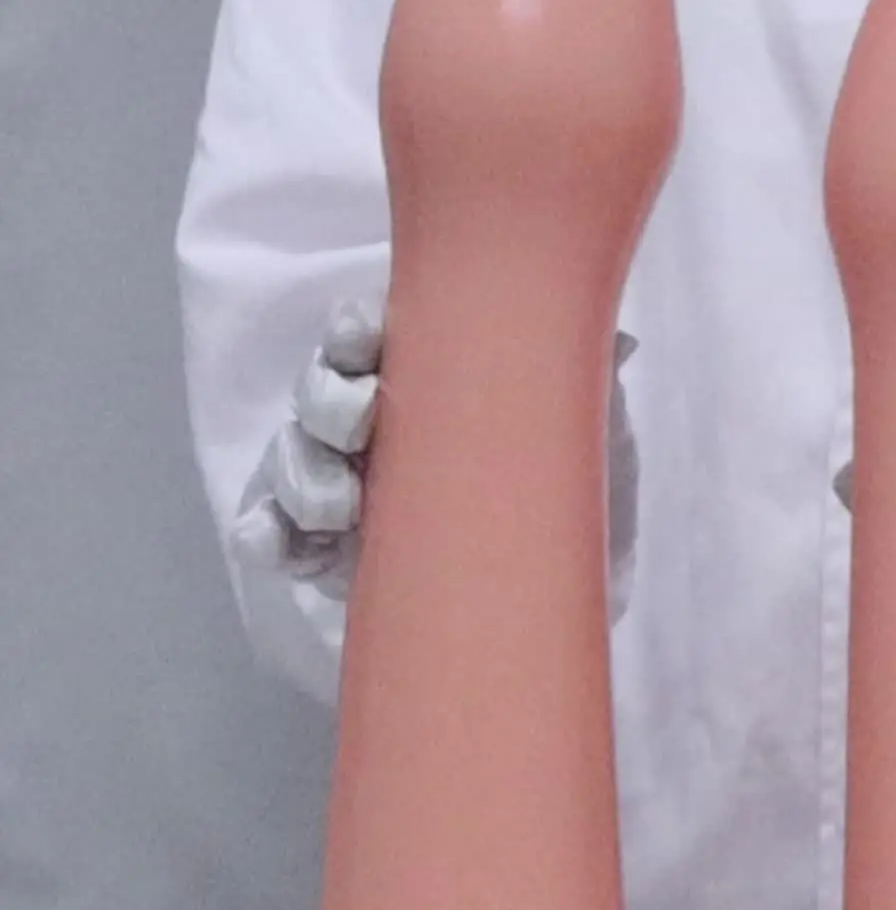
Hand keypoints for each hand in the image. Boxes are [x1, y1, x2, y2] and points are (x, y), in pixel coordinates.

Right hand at [231, 294, 642, 618]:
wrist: (580, 579)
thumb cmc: (580, 483)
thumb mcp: (594, 432)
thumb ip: (589, 383)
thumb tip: (616, 343)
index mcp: (427, 373)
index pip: (367, 331)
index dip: (355, 330)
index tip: (372, 344)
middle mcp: (376, 418)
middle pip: (319, 389)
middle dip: (329, 405)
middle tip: (362, 432)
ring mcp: (345, 479)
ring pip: (292, 456)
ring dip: (302, 475)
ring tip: (342, 509)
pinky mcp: (328, 545)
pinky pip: (274, 531)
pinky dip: (266, 534)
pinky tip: (273, 546)